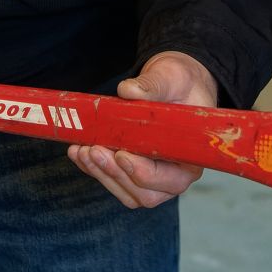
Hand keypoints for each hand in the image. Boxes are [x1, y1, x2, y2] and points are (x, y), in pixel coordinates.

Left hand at [68, 51, 218, 208]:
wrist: (172, 85)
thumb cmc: (179, 84)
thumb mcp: (172, 78)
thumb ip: (154, 85)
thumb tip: (128, 90)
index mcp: (191, 158)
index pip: (170, 180)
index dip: (143, 172)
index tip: (121, 153)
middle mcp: (175, 174)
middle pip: (145, 193)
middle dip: (116, 173)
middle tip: (94, 149)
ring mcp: (154, 178)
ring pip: (127, 192)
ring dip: (102, 174)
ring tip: (82, 150)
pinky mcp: (134, 171)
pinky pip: (115, 181)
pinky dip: (95, 170)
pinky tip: (79, 152)